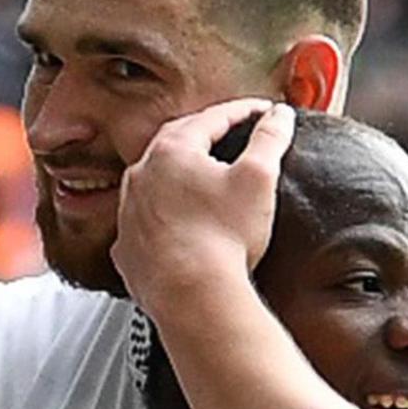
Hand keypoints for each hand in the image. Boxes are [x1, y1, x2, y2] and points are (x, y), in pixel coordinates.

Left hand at [114, 99, 291, 306]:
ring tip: (201, 181)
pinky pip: (144, 222)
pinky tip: (179, 225)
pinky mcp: (128, 248)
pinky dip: (162, 218)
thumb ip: (270, 139)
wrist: (192, 295)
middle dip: (204, 138)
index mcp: (172, 151)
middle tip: (228, 138)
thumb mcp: (258, 179)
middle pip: (176, 144)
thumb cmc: (222, 239)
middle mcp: (142, 176)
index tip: (260, 113)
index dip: (242, 113)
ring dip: (178, 177)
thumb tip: (279, 116)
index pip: (212, 118)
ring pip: (154, 182)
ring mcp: (130, 212)